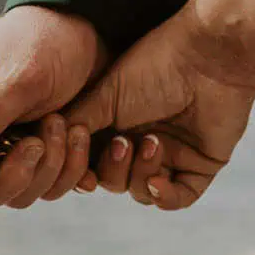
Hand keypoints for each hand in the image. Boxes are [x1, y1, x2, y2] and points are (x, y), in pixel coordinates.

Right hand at [0, 6, 106, 237]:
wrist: (88, 28)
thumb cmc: (39, 40)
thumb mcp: (11, 78)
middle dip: (10, 178)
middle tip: (38, 142)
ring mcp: (7, 151)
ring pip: (17, 196)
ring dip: (48, 168)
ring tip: (64, 122)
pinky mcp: (40, 157)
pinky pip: (50, 187)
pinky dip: (70, 169)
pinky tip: (80, 133)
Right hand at [64, 4, 254, 210]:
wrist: (207, 56)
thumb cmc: (155, 65)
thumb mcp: (105, 96)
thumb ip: (76, 123)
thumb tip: (47, 149)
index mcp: (117, 123)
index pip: (91, 161)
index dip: (82, 169)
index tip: (78, 165)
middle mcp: (142, 140)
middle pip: (113, 181)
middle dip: (113, 170)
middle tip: (123, 142)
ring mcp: (172, 154)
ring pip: (143, 191)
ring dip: (141, 174)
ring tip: (152, 142)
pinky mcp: (201, 165)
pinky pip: (179, 198)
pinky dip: (164, 197)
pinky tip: (158, 182)